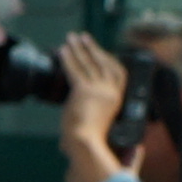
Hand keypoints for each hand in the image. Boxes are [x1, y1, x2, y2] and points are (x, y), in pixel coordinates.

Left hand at [56, 33, 125, 149]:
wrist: (86, 144)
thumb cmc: (89, 141)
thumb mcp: (97, 125)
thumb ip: (91, 119)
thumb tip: (73, 126)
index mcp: (117, 99)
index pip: (119, 73)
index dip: (110, 60)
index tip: (101, 51)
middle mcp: (110, 92)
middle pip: (104, 63)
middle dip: (93, 48)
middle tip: (83, 37)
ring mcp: (98, 90)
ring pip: (88, 63)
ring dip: (80, 48)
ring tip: (72, 37)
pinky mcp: (83, 90)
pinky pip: (75, 70)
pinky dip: (68, 58)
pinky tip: (62, 50)